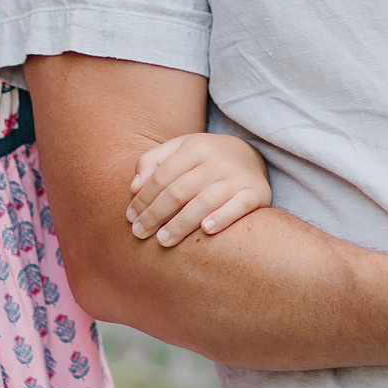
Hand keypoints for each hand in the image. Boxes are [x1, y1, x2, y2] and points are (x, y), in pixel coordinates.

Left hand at [129, 132, 271, 247]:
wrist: (251, 156)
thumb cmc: (204, 159)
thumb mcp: (178, 150)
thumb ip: (152, 162)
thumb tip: (133, 187)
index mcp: (195, 147)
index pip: (162, 175)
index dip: (143, 198)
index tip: (130, 217)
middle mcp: (217, 160)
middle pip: (179, 191)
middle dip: (155, 214)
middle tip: (139, 233)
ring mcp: (238, 176)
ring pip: (205, 201)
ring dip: (181, 223)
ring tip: (163, 240)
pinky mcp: (257, 192)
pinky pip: (240, 207)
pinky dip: (223, 218)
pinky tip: (206, 231)